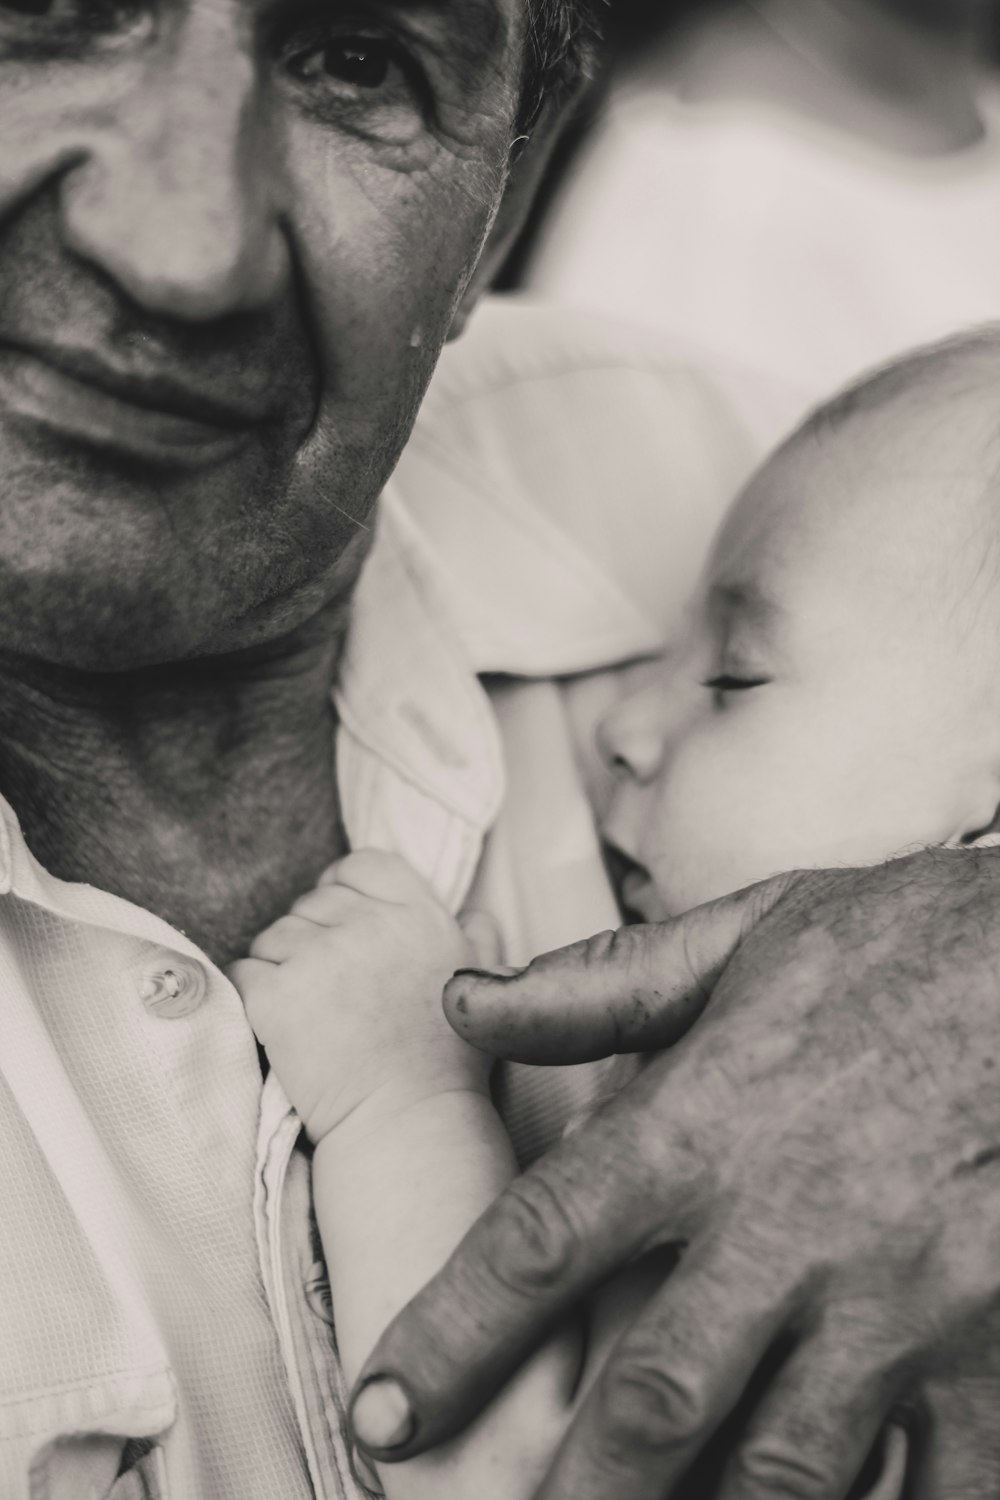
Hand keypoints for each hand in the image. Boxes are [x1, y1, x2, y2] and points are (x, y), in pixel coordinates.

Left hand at [229, 849, 485, 1141]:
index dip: (345, 888)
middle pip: (314, 901)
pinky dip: (254, 993)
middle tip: (326, 986)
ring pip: (274, 934)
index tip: (342, 925)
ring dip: (281, 964)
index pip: (362, 864)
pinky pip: (245, 970)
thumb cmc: (448, 1064)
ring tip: (309, 1011)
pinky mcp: (276, 995)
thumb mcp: (484, 986)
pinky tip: (280, 1024)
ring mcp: (320, 957)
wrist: (408, 1124)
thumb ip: (479, 937)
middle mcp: (371, 925)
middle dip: (312, 935)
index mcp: (419, 916)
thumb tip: (472, 910)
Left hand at [348, 849, 999, 1498]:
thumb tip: (462, 1000)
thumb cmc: (902, 945)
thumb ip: (597, 984)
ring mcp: (897, 1300)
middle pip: (650, 1399)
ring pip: (778, 1471)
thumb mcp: (743, 934)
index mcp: (703, 1122)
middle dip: (570, 1492)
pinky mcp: (990, 1346)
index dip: (447, 1337)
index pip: (540, 1242)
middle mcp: (787, 1226)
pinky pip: (932, 1486)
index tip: (382, 1411)